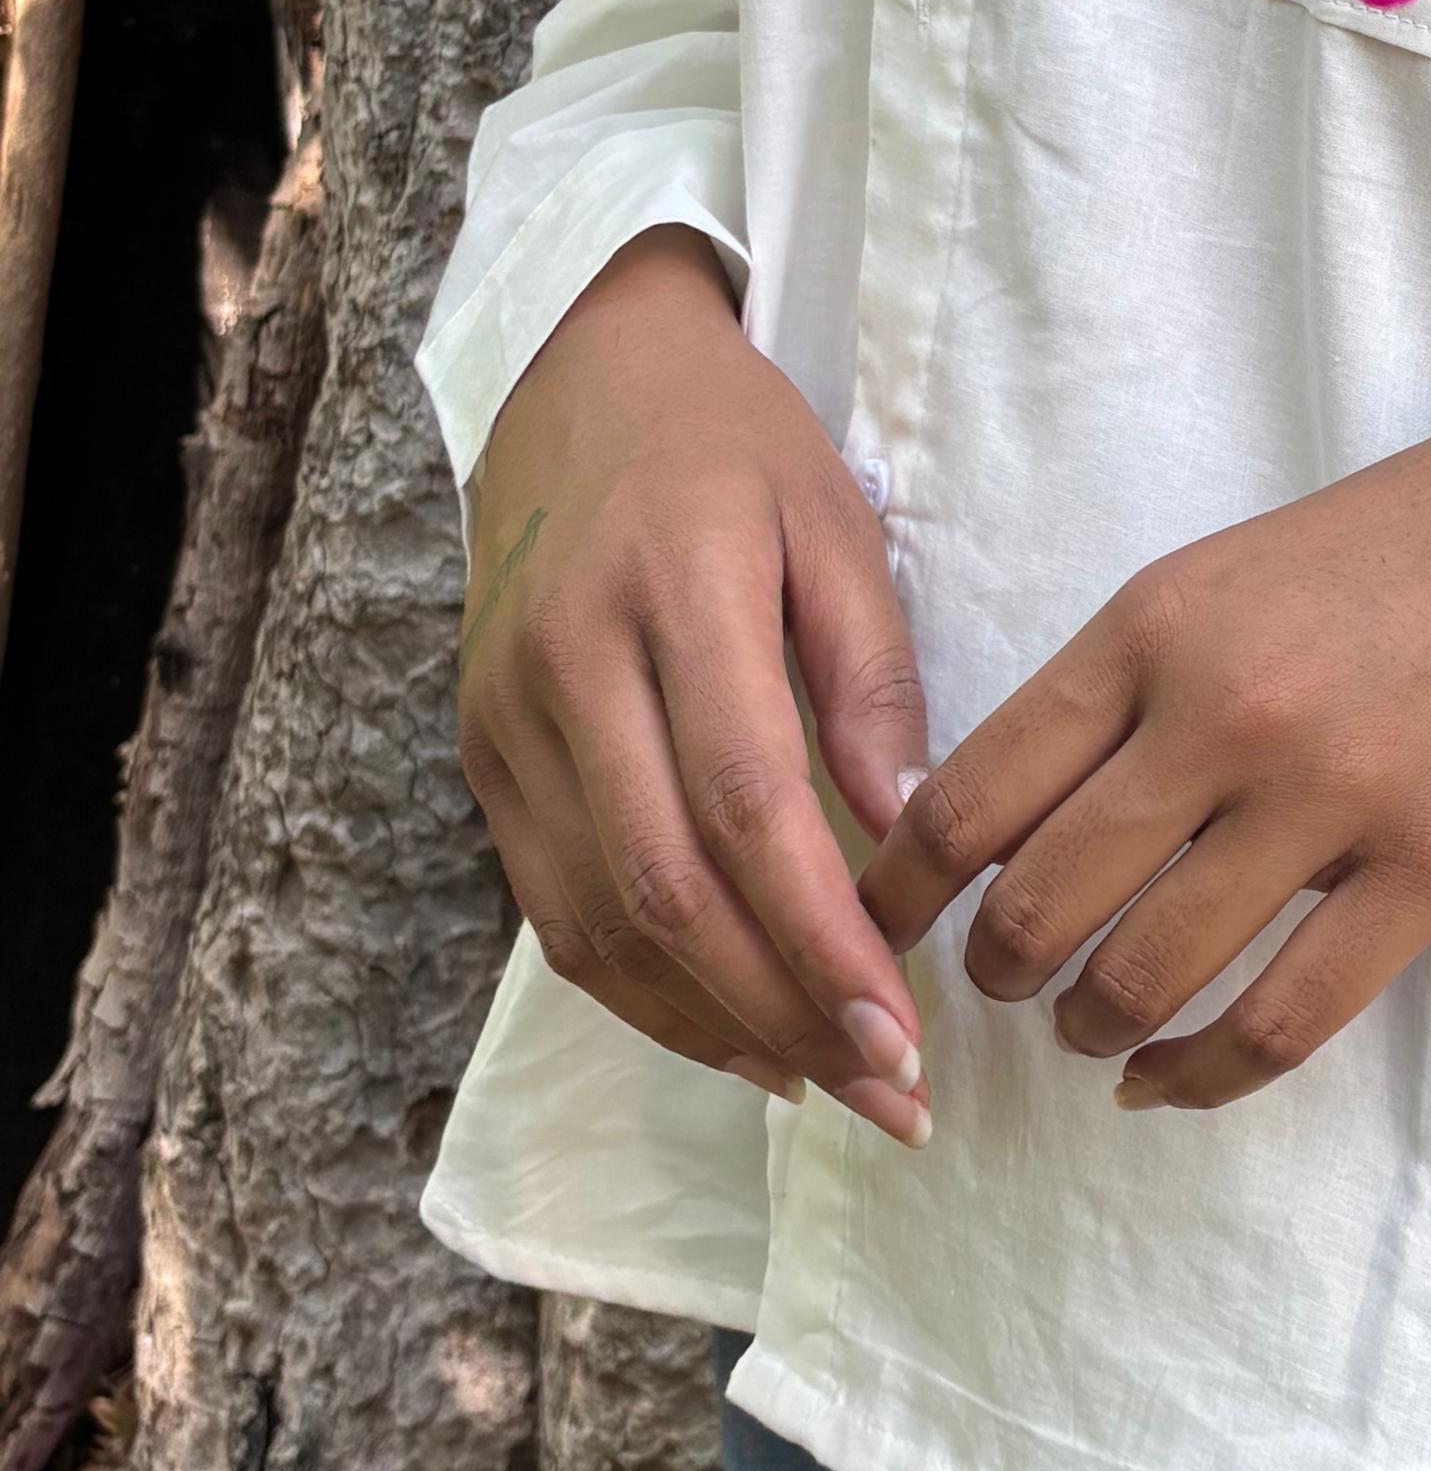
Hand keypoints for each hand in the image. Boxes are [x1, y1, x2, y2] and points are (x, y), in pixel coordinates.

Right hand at [457, 225, 935, 1141]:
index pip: (747, 804)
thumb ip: (871, 678)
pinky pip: (556, 911)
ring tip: (831, 1085)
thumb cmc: (737, 448)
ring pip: (600, 922)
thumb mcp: (837, 522)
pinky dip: (648, 992)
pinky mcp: (482, 756)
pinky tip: (738, 1034)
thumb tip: (906, 831)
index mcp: (673, 592)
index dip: (823, 937)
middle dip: (786, 1014)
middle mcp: (570, 667)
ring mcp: (508, 720)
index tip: (907, 1030)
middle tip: (893, 1095)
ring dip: (718, 1026)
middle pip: (668, 889)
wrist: (579, 376)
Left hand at [858, 412, 1430, 1109]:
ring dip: (1089, 1026)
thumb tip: (991, 821)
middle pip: (1037, 904)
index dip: (896, 893)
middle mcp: (1224, 715)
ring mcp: (1333, 798)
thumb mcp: (1217, 576)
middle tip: (995, 986)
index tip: (874, 929)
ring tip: (1090, 1027)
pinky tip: (1167, 1080)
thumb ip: (1112, 688)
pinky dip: (1200, 1076)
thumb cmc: (1394, 551)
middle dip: (990, 974)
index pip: (969, 797)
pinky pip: (1281, 1021)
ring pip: (1145, 975)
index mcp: (1152, 626)